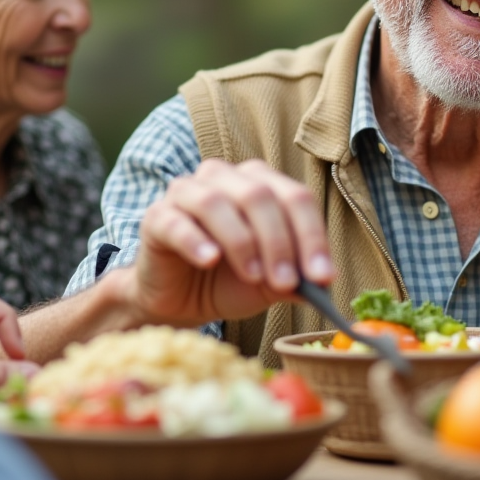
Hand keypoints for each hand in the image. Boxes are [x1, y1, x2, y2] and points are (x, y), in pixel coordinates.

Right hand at [111, 159, 334, 327]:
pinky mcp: (157, 217)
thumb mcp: (270, 283)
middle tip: (287, 282)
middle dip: (279, 242)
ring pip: (217, 202)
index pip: (295, 197)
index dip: (312, 236)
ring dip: (241, 241)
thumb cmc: (228, 281)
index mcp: (259, 183)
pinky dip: (196, 240)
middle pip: (258, 195)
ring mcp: (186, 193)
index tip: (323, 277)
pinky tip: (210, 260)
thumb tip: (322, 283)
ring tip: (253, 276)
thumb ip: (296, 279)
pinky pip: (177, 221)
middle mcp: (224, 178)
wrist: (180, 300)